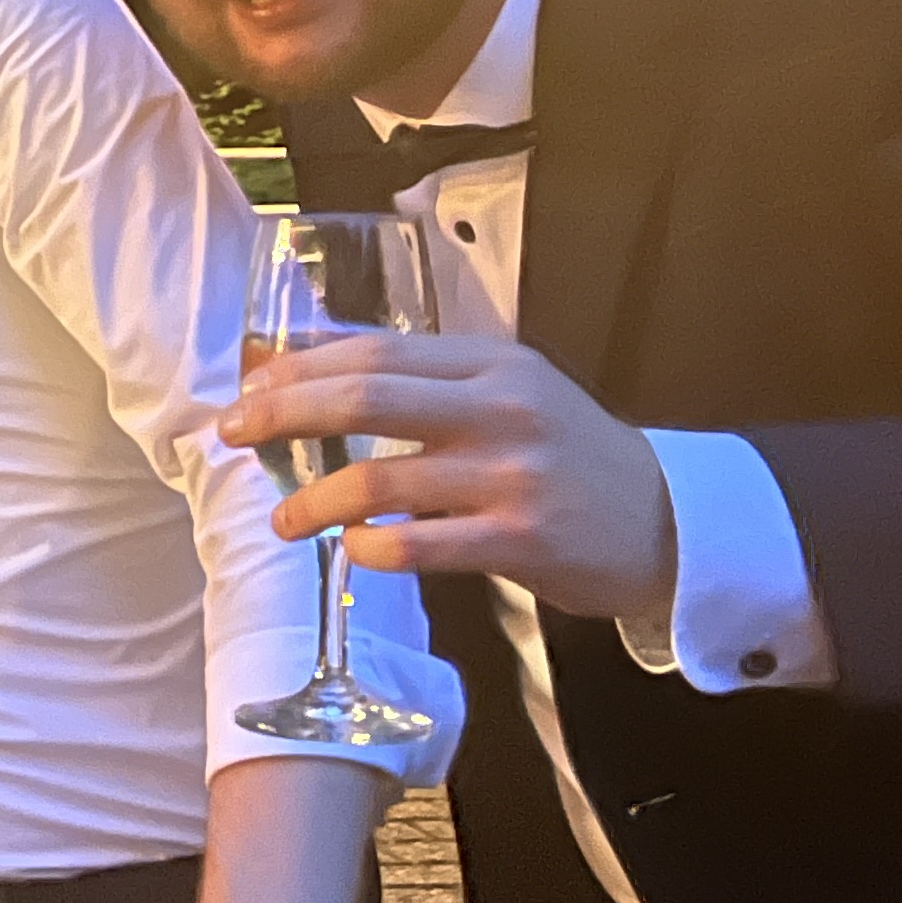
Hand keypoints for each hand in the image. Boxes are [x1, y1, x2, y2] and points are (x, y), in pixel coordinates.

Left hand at [227, 329, 675, 619]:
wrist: (669, 521)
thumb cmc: (568, 458)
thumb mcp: (509, 396)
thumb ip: (427, 384)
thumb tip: (311, 369)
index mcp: (492, 365)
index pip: (377, 352)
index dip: (302, 368)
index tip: (248, 387)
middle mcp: (501, 409)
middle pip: (368, 397)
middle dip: (285, 413)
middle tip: (231, 433)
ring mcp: (512, 474)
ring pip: (382, 476)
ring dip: (316, 500)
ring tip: (284, 520)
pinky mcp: (521, 538)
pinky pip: (422, 542)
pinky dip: (372, 546)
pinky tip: (353, 550)